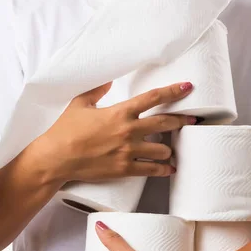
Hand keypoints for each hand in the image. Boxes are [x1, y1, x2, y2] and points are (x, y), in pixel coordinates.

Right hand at [36, 82, 196, 182]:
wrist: (57, 157)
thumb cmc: (65, 130)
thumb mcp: (79, 104)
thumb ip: (96, 91)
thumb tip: (108, 81)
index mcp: (120, 112)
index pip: (153, 98)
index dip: (173, 91)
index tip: (187, 87)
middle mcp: (128, 131)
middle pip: (165, 123)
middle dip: (183, 120)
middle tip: (193, 120)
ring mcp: (128, 151)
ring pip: (162, 149)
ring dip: (170, 148)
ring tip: (172, 149)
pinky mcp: (124, 169)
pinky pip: (151, 169)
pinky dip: (164, 169)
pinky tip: (170, 169)